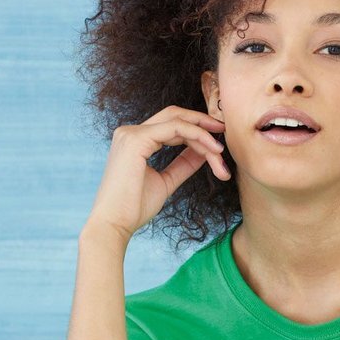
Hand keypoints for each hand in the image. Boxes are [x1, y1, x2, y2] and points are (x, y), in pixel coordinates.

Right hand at [84, 105, 228, 242]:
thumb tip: (204, 153)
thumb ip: (183, 164)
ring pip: (178, 122)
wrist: (115, 224)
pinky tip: (212, 149)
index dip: (196, 130)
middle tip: (224, 132)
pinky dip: (197, 136)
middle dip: (202, 122)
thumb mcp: (166, 181)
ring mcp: (131, 133)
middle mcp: (130, 132)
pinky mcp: (136, 139)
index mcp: (135, 141)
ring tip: (220, 151)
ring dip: (203, 135)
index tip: (217, 143)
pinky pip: (175, 128)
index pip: (170, 126)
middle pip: (174, 116)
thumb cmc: (135, 208)